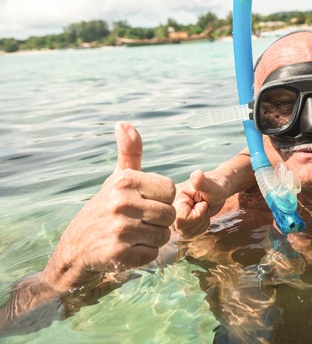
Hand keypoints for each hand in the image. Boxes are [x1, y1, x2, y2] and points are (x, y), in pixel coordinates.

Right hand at [42, 122, 175, 291]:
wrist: (75, 250)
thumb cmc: (105, 209)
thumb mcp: (117, 179)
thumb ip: (129, 153)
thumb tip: (123, 123)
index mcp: (125, 181)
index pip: (170, 190)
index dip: (161, 200)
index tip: (143, 203)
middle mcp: (121, 202)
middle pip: (169, 215)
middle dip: (158, 222)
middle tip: (137, 223)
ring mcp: (119, 228)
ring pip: (164, 236)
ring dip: (152, 240)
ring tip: (132, 236)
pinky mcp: (119, 253)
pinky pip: (152, 254)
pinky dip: (144, 255)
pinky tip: (126, 250)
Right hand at [173, 169, 231, 237]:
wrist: (218, 189)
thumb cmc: (216, 186)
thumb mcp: (211, 185)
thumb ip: (202, 182)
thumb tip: (197, 174)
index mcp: (173, 197)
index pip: (182, 220)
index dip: (198, 214)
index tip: (201, 202)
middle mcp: (170, 208)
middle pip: (184, 228)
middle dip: (200, 219)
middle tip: (203, 205)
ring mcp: (173, 217)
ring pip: (187, 233)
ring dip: (201, 223)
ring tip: (202, 208)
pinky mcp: (179, 224)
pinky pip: (190, 234)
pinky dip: (201, 226)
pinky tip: (201, 214)